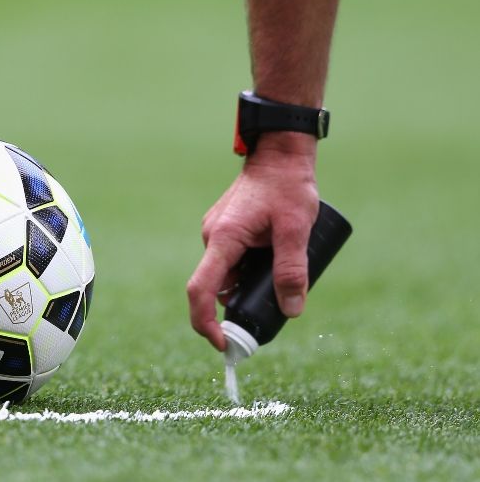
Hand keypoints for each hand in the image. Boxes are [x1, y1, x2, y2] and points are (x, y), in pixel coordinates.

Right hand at [187, 132, 319, 350]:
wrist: (280, 153)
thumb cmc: (288, 185)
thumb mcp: (297, 228)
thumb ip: (293, 270)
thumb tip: (291, 310)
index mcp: (224, 239)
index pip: (200, 291)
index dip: (206, 323)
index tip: (223, 344)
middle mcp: (213, 238)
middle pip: (215, 288)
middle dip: (237, 308)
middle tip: (270, 312)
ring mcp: (217, 233)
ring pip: (226, 275)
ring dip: (247, 286)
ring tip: (280, 274)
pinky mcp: (226, 230)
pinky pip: (231, 261)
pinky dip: (247, 271)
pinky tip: (272, 260)